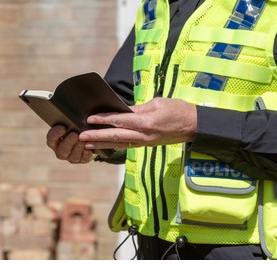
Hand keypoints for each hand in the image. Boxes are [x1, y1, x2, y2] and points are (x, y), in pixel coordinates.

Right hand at [46, 125, 93, 163]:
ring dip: (78, 147)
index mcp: (54, 142)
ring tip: (83, 140)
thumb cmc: (76, 127)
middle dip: (68, 142)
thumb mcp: (71, 124)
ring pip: (73, 156)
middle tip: (74, 134)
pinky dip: (87, 153)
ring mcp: (71, 157)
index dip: (55, 134)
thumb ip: (68, 122)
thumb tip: (69, 114)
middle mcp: (61, 151)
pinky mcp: (82, 160)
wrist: (88, 137)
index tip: (62, 127)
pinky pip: (84, 158)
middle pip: (61, 150)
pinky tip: (89, 147)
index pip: (51, 139)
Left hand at [79, 97, 196, 149]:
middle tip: (81, 137)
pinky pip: (128, 145)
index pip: (120, 120)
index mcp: (146, 122)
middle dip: (97, 137)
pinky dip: (115, 146)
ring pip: (120, 144)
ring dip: (102, 144)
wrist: (194, 126)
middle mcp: (144, 135)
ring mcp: (145, 142)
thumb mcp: (158, 103)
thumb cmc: (179, 110)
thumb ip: (138, 109)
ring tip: (87, 145)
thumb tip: (122, 111)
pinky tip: (105, 146)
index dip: (104, 120)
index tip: (89, 119)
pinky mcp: (147, 144)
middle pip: (116, 136)